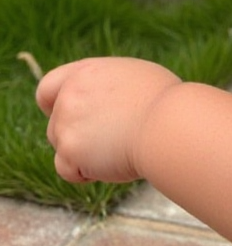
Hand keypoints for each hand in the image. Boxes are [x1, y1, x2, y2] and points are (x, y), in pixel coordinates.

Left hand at [36, 57, 180, 183]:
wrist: (168, 123)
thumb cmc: (163, 101)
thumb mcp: (132, 77)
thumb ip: (105, 86)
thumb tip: (99, 101)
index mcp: (86, 72)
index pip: (49, 87)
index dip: (54, 104)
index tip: (70, 114)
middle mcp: (70, 95)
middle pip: (56, 124)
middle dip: (77, 135)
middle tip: (110, 138)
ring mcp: (66, 124)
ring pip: (63, 147)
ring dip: (84, 154)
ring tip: (118, 147)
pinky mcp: (69, 151)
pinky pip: (67, 170)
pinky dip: (86, 173)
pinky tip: (111, 163)